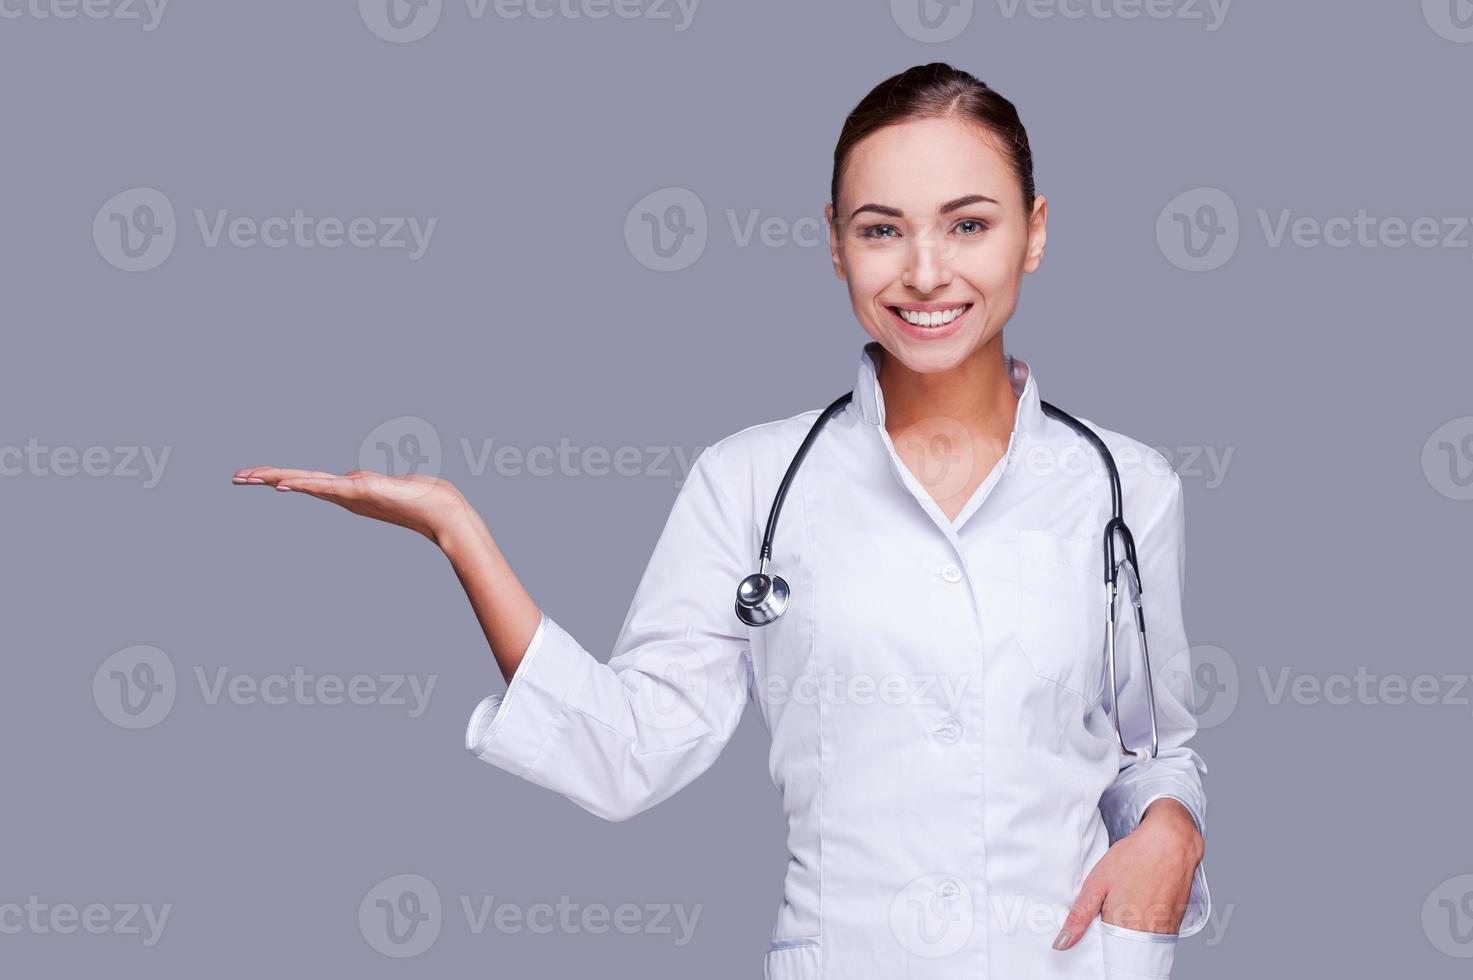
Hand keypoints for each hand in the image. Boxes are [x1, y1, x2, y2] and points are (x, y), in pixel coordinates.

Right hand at [232, 466, 474, 544]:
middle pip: (300, 483)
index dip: (281, 478)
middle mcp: (347, 495)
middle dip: (267, 479)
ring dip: (278, 478)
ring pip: (309, 483)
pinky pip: (328, 487)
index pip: (309, 482)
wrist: (446, 515)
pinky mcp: (364, 493)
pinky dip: (306, 485)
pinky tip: (285, 485)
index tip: (254, 477)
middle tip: (235, 477)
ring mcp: (353, 495)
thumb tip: (352, 479)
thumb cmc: (424, 501)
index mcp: (350, 492)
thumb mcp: (388, 486)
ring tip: (250, 477)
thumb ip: (367, 483)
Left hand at [1052, 798, 1202, 949]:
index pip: (1106, 955)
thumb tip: (1062, 943)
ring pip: (1141, 944)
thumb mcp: (1097, 882)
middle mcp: (1147, 934)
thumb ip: (1080, 915)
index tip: (1091, 933)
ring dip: (1129, 934)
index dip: (1097, 945)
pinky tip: (1139, 906)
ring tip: (1123, 907)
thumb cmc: (1134, 858)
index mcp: (1123, 927)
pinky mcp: (1175, 923)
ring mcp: (1164, 930)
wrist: (1172, 843)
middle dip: (1112, 941)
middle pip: (1124, 951)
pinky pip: (1156, 936)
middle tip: (1107, 915)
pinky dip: (1145, 927)